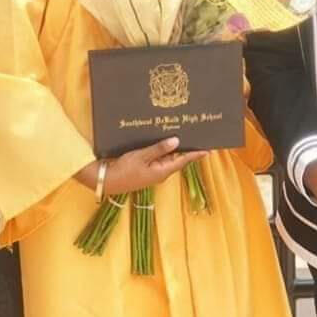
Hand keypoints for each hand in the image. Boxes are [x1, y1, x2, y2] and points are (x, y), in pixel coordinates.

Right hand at [77, 138, 207, 195]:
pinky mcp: (145, 170)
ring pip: (167, 159)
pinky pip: (158, 159)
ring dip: (173, 149)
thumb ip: (159, 149)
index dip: (195, 155)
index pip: (183, 161)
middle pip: (176, 159)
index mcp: (162, 171)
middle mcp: (160, 173)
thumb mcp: (141, 156)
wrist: (108, 181)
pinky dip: (162, 150)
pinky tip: (162, 142)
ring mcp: (152, 172)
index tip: (208, 150)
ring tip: (181, 135)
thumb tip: (177, 141)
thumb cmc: (125, 169)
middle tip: (195, 137)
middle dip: (185, 149)